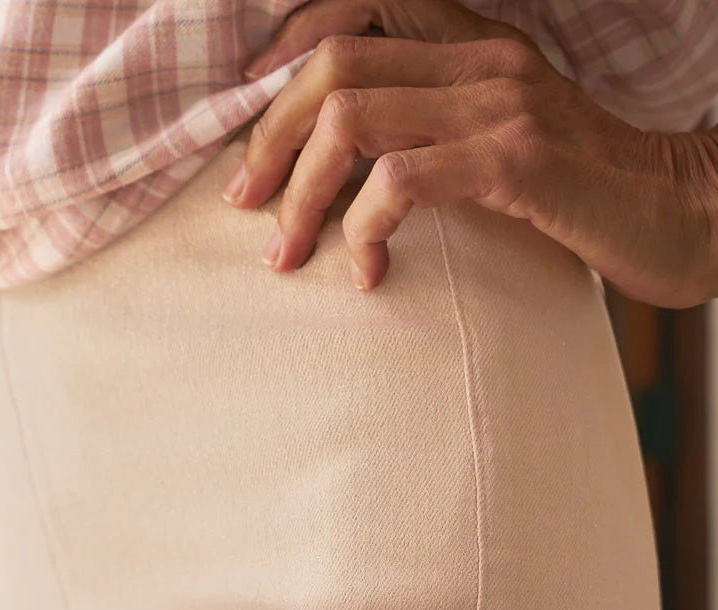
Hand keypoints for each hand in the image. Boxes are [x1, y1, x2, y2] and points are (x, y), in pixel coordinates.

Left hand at [222, 0, 717, 307]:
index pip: (357, 10)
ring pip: (350, 119)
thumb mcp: (504, 150)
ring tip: (287, 253)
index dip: (285, 54)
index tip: (252, 126)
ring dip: (302, 193)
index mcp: (475, 49)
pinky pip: (401, 179)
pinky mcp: (515, 161)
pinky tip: (367, 272)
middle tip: (246, 204)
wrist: (682, 217)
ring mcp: (500, 105)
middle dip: (269, 139)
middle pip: (331, 66)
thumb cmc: (586, 198)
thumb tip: (353, 173)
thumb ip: (439, 137)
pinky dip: (363, 228)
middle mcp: (482, 62)